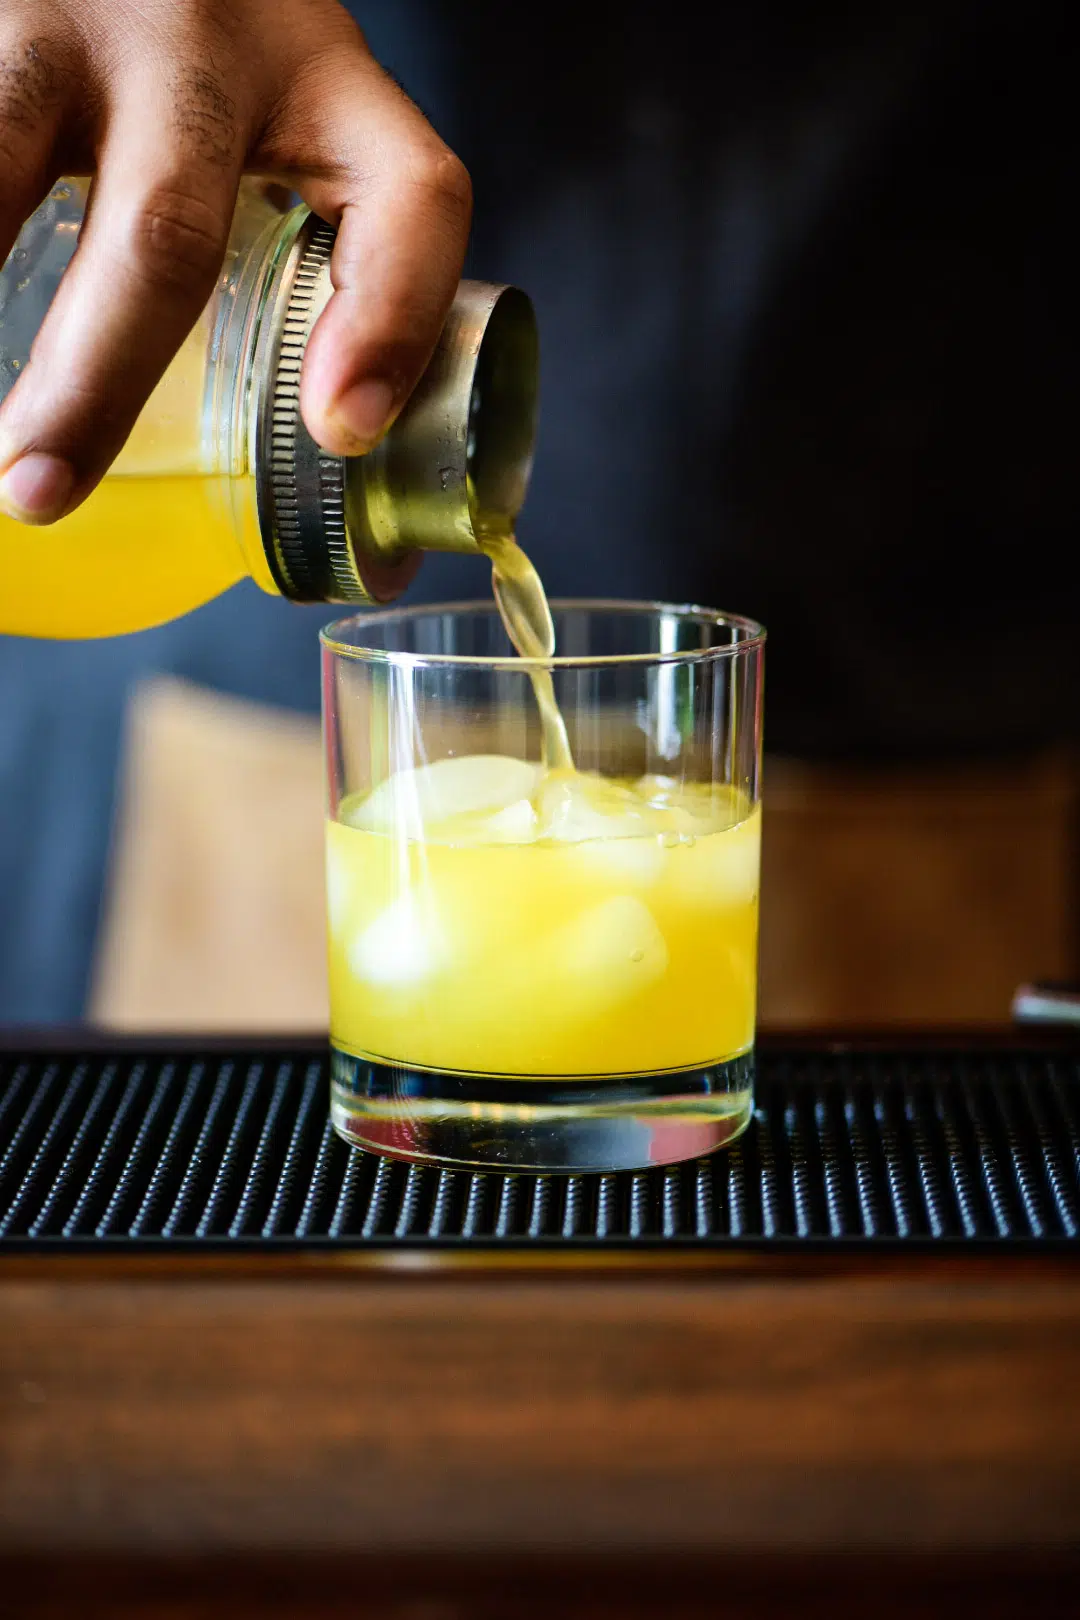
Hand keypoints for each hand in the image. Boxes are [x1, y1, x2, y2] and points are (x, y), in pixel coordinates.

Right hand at [0, 0, 471, 522]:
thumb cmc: (179, 47)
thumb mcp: (257, 111)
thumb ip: (274, 224)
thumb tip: (275, 436)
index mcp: (320, 77)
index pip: (409, 192)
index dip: (393, 318)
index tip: (342, 433)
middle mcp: (209, 38)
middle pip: (170, 231)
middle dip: (98, 383)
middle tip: (42, 489)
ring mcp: (78, 10)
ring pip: (9, 160)